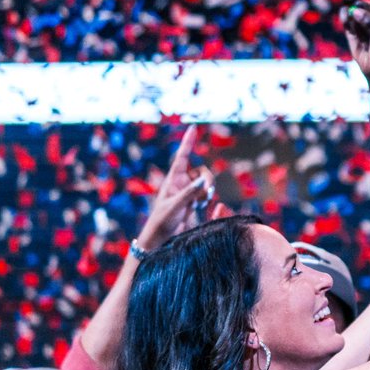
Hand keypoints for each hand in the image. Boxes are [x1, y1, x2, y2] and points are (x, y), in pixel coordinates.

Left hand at [135, 126, 213, 251]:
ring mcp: (190, 194)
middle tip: (204, 193)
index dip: (188, 142)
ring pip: (207, 183)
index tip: (193, 128)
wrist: (161, 241)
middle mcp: (182, 184)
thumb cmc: (161, 222)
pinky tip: (206, 208)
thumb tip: (204, 179)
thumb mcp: (174, 206)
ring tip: (199, 204)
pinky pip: (208, 195)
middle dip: (206, 180)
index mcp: (172, 180)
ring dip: (207, 191)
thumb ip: (190, 192)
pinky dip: (209, 199)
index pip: (182, 156)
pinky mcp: (196, 204)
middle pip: (201, 171)